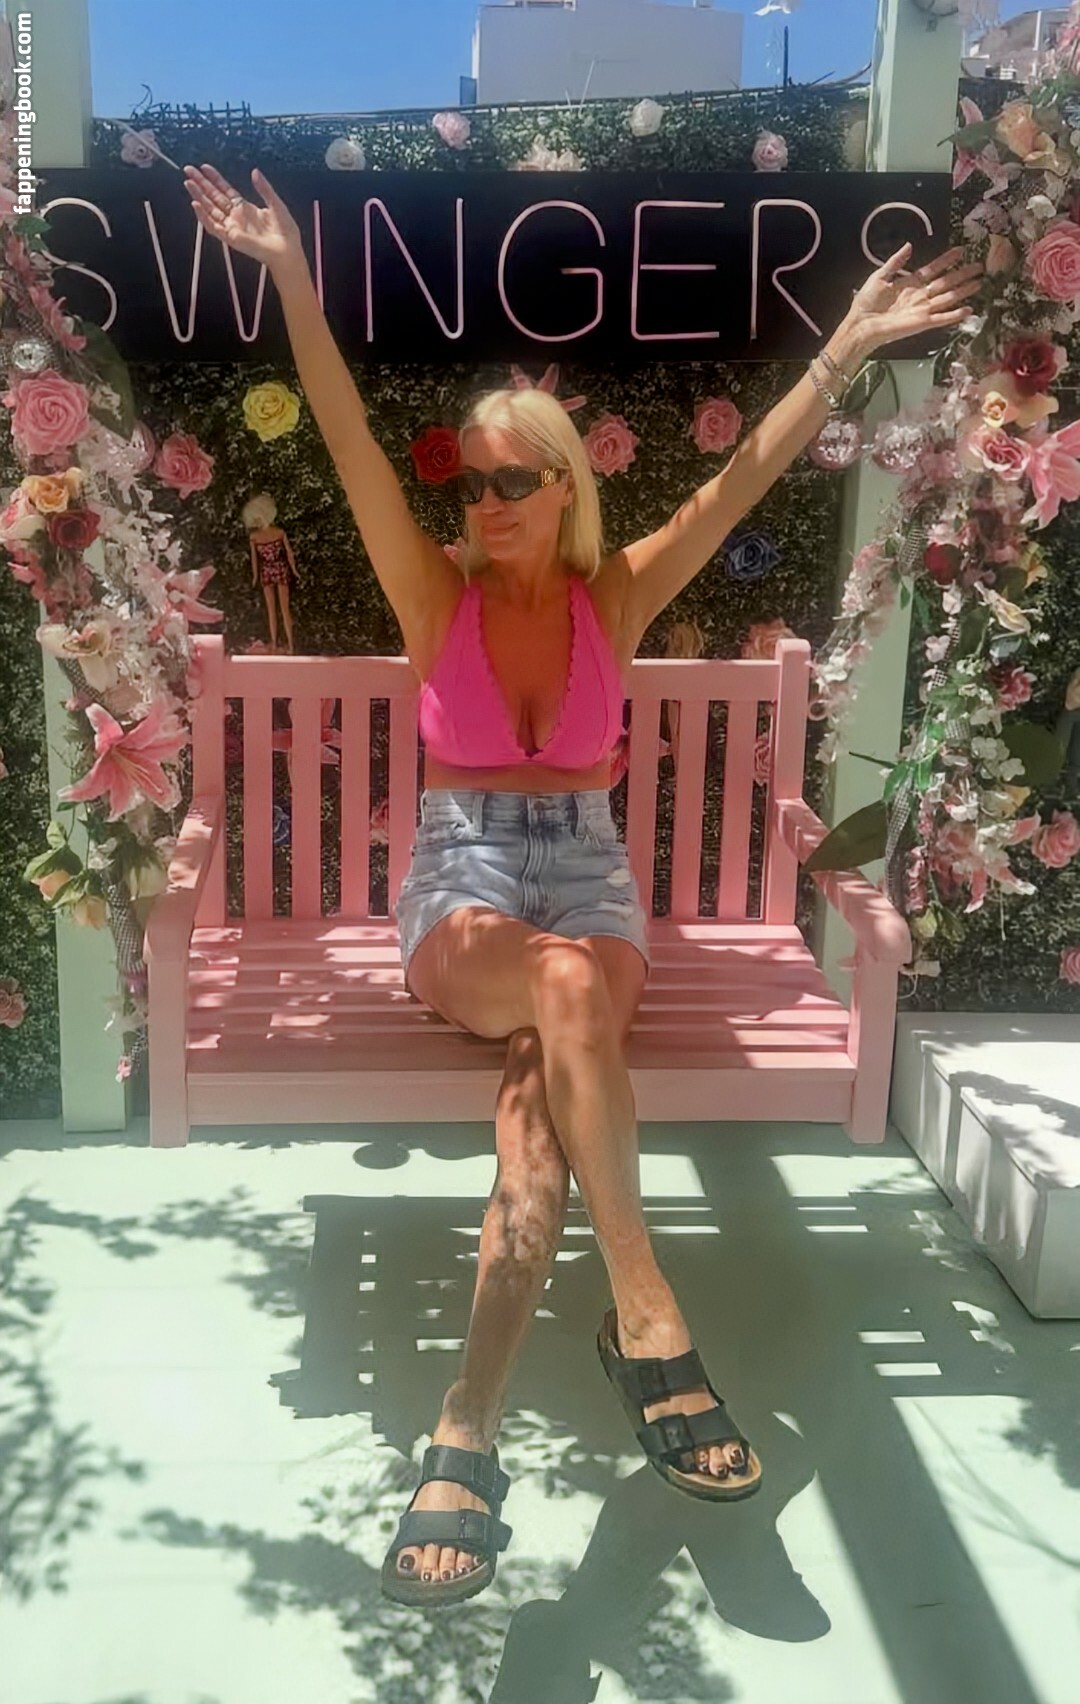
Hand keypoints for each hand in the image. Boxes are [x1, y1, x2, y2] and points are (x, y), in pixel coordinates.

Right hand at [183, 163, 301, 271]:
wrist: (288, 251)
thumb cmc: (286, 232)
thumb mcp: (276, 204)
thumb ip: (264, 188)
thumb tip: (255, 171)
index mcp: (245, 209)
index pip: (225, 190)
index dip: (215, 179)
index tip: (204, 167)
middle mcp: (236, 217)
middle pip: (214, 197)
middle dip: (201, 184)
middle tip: (188, 170)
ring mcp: (232, 227)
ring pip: (210, 209)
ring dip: (198, 196)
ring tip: (188, 183)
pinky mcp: (231, 238)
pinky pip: (213, 227)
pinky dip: (203, 216)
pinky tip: (195, 204)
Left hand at [847, 243, 983, 354]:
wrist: (861, 325)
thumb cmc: (866, 303)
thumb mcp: (880, 276)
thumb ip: (895, 262)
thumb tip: (909, 245)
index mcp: (910, 283)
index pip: (933, 269)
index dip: (947, 260)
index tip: (960, 251)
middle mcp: (920, 296)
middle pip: (946, 282)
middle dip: (963, 274)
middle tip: (979, 266)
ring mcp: (923, 309)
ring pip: (948, 298)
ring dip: (964, 291)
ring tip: (979, 283)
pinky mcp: (922, 323)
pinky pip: (942, 318)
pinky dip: (955, 315)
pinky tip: (969, 310)